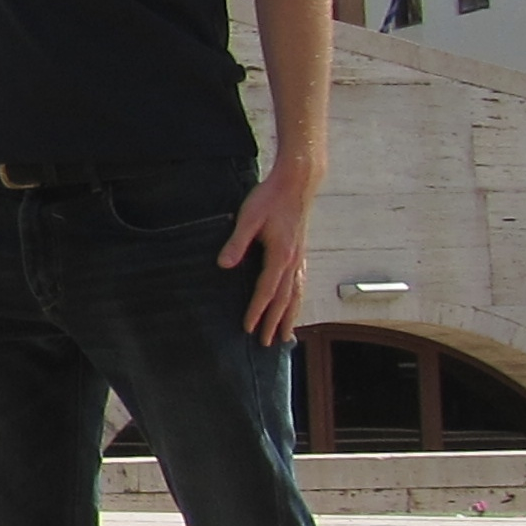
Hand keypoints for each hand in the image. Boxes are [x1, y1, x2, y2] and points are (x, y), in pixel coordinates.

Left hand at [218, 161, 319, 344]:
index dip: (257, 311)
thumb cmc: (270, 198)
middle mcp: (294, 261)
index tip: (248, 328)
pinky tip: (295, 306)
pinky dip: (298, 300)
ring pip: (297, 294)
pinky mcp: (301, 252)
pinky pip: (301, 283)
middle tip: (267, 344)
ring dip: (291, 316)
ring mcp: (300, 257)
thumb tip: (224, 265)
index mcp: (281, 256)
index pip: (266, 291)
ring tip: (287, 336)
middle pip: (285, 299)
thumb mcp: (248, 218)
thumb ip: (236, 243)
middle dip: (275, 323)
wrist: (297, 182)